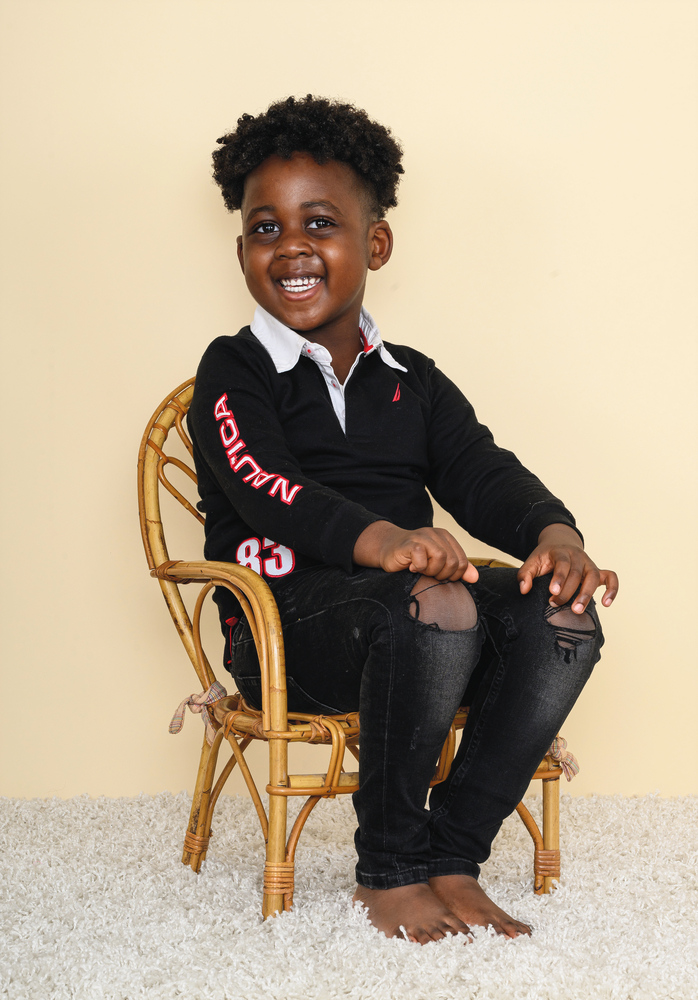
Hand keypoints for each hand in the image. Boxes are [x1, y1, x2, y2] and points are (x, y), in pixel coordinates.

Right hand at [353, 521, 478, 581]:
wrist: (387, 549)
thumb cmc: (413, 558)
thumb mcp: (438, 563)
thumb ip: (457, 569)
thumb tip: (475, 578)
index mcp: (446, 537)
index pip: (462, 561)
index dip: (454, 575)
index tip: (439, 576)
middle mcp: (436, 534)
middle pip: (453, 562)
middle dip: (442, 574)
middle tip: (428, 573)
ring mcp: (423, 537)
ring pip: (441, 559)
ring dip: (430, 571)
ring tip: (420, 569)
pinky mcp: (410, 543)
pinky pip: (422, 560)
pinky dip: (418, 568)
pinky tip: (411, 567)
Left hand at [517, 523, 617, 612]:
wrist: (560, 543)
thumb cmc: (546, 557)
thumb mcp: (532, 561)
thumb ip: (525, 574)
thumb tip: (523, 590)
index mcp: (561, 551)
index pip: (563, 563)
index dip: (559, 578)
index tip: (553, 592)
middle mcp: (578, 556)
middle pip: (577, 573)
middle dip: (567, 591)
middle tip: (555, 604)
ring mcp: (590, 563)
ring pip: (594, 576)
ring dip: (587, 594)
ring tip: (577, 610)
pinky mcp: (598, 571)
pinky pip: (611, 577)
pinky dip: (612, 589)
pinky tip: (606, 603)